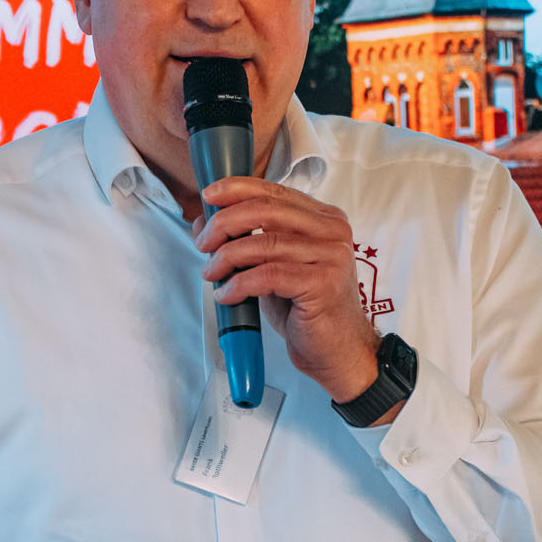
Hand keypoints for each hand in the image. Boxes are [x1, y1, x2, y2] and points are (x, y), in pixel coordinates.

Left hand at [195, 177, 397, 413]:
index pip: (275, 191)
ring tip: (212, 274)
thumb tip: (206, 222)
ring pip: (263, 243)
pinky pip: (267, 275)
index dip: (237, 190)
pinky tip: (227, 295)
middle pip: (266, 210)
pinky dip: (239, 284)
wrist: (338, 351)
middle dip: (225, 223)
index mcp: (324, 219)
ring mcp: (331, 255)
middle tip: (204, 243)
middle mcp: (332, 231)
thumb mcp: (273, 267)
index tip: (209, 196)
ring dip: (226, 258)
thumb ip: (248, 241)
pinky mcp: (322, 283)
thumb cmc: (306, 310)